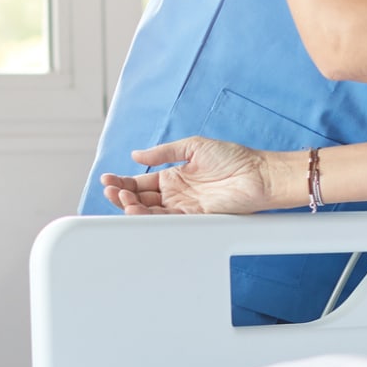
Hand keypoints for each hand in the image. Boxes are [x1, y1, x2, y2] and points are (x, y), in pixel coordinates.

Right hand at [100, 136, 281, 214]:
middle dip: (121, 195)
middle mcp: (176, 194)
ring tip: (119, 198)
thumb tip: (136, 155)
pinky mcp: (194, 218)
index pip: (140, 182)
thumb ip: (163, 152)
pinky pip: (167, 220)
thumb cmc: (233, 158)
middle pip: (140, 198)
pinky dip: (149, 217)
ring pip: (150, 211)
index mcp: (174, 177)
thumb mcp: (193, 146)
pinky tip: (136, 210)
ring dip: (131, 206)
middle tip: (110, 190)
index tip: (107, 178)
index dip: (122, 181)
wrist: (258, 174)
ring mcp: (184, 207)